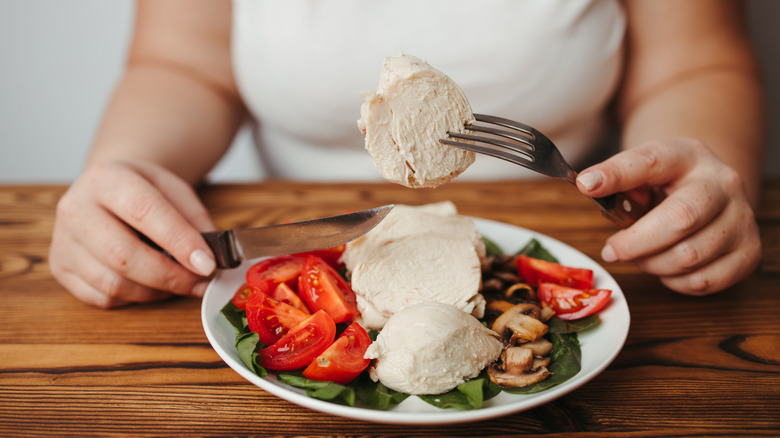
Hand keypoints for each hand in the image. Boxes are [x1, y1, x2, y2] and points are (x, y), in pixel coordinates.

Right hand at [49, 160, 217, 307]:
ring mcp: (63, 240)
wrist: (107, 188)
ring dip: (155, 291)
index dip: (178, 242)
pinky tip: (152, 286)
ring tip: (180, 283)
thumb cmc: (144, 191)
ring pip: (112, 283)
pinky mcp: (60, 268)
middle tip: (200, 282)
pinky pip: (102, 297)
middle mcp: (76, 208)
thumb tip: (210, 260)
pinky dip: (134, 299)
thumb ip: (195, 221)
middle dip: (170, 276)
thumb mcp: (175, 190)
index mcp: (106, 178)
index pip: (143, 211)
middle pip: (122, 255)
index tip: (207, 264)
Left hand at [576, 138, 761, 294]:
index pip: (651, 161)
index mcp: (688, 156)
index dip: (617, 174)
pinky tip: (667, 268)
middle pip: (680, 219)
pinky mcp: (749, 252)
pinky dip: (675, 281)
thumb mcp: (643, 171)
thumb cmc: (666, 185)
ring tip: (643, 255)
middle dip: (635, 243)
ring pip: (690, 257)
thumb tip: (590, 186)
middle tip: (612, 250)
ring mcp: (741, 218)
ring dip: (653, 264)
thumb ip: (618, 178)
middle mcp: (723, 184)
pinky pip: (704, 281)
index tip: (587, 185)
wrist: (709, 192)